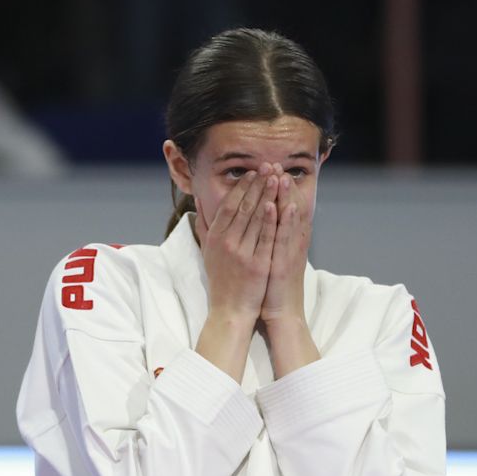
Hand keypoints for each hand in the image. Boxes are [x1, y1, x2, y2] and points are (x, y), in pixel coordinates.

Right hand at [198, 171, 278, 326]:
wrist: (230, 310)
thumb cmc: (221, 281)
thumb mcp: (207, 251)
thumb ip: (204, 226)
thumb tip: (198, 202)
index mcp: (215, 238)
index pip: (229, 206)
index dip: (242, 187)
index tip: (252, 172)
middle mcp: (227, 243)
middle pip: (244, 207)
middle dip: (257, 184)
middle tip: (267, 166)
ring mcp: (242, 253)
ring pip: (256, 218)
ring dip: (267, 195)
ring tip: (276, 177)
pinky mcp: (257, 264)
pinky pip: (265, 238)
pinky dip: (272, 220)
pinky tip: (278, 204)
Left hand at [259, 166, 308, 326]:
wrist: (282, 313)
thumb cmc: (272, 286)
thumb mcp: (270, 258)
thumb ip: (265, 239)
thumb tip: (259, 225)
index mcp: (287, 241)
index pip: (284, 209)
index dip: (278, 190)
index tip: (271, 171)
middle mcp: (292, 243)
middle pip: (289, 209)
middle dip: (282, 187)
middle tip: (277, 165)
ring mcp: (290, 252)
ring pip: (290, 220)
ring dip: (286, 197)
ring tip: (282, 176)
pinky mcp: (285, 263)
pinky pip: (285, 238)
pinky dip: (285, 221)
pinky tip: (283, 206)